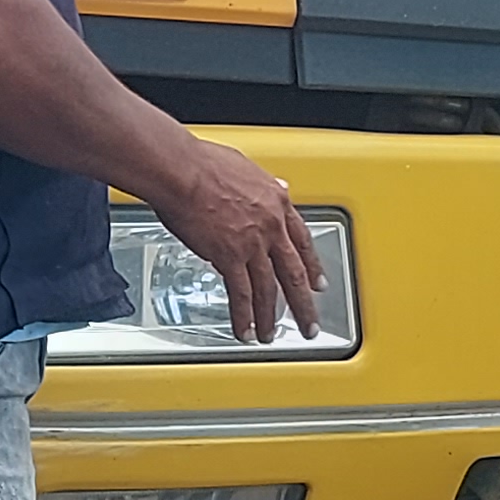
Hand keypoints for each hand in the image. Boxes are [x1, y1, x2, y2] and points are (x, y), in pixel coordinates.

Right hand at [141, 135, 320, 342]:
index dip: (312, 266)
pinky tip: (246, 331)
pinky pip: (240, 293)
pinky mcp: (229, 257)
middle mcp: (271, 226)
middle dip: (303, 304)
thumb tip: (279, 186)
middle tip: (309, 323)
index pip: (303, 241)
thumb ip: (266, 184)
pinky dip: (244, 316)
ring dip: (271, 316)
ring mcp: (252, 244)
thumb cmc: (204, 163)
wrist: (181, 170)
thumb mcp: (248, 167)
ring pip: (269, 289)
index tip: (318, 283)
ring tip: (272, 336)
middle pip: (294, 273)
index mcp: (278, 203)